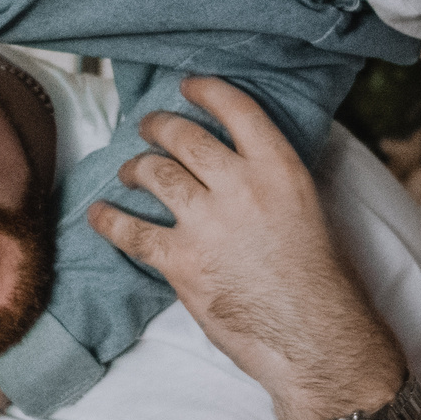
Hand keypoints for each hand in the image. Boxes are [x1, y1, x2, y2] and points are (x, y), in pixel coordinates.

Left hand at [87, 79, 401, 419]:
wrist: (314, 333)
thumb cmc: (321, 280)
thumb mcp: (309, 209)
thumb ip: (274, 183)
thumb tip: (244, 168)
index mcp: (280, 168)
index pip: (237, 109)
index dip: (206, 91)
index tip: (188, 86)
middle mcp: (241, 185)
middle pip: (186, 138)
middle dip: (160, 127)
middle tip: (151, 126)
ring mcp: (207, 222)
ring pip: (155, 174)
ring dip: (136, 167)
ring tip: (129, 169)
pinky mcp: (182, 261)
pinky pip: (131, 231)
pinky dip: (110, 220)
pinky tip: (99, 214)